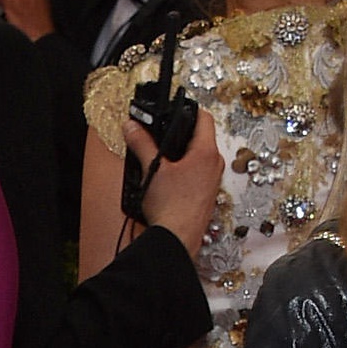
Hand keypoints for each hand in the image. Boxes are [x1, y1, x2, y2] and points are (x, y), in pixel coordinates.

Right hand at [128, 108, 221, 258]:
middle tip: (157, 134)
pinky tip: (163, 177)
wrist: (176, 238)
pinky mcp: (205, 193)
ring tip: (157, 158)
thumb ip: (142, 144)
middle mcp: (214, 165)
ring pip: (197, 155)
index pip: (204, 118)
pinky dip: (181, 168)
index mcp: (206, 153)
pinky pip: (196, 171)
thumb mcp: (152, 169)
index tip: (172, 110)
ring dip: (178, 152)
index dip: (187, 109)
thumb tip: (132, 126)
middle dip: (178, 133)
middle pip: (199, 137)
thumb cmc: (170, 207)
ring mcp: (212, 180)